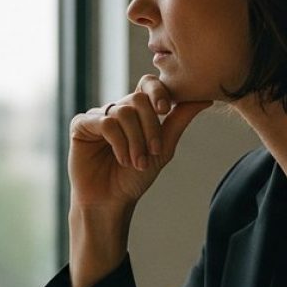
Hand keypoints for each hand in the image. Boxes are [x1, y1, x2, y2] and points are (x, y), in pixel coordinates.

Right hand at [68, 75, 211, 210]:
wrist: (112, 202)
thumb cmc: (135, 178)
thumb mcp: (163, 148)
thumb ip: (179, 120)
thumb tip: (205, 99)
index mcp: (135, 112)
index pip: (147, 85)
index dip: (158, 92)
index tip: (165, 110)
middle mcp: (115, 110)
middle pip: (137, 99)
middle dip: (150, 127)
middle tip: (153, 152)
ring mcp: (97, 116)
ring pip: (122, 112)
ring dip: (135, 141)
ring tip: (137, 163)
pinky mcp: (81, 126)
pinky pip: (104, 122)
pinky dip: (118, 142)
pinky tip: (122, 159)